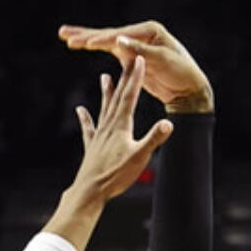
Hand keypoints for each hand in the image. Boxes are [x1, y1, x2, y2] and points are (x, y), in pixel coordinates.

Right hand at [60, 19, 212, 112]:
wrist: (188, 87)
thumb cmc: (181, 72)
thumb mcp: (163, 60)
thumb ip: (141, 50)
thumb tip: (119, 40)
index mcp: (149, 31)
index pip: (120, 36)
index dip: (102, 40)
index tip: (87, 44)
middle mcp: (138, 34)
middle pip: (108, 34)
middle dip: (85, 34)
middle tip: (64, 34)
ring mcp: (133, 43)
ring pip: (104, 40)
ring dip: (85, 38)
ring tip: (64, 35)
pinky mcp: (129, 56)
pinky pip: (107, 49)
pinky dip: (93, 46)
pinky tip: (80, 44)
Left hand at [67, 51, 173, 207]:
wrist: (90, 191)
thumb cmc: (116, 175)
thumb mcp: (140, 157)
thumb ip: (154, 139)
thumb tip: (170, 123)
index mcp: (121, 125)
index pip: (130, 96)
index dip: (135, 76)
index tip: (139, 58)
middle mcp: (108, 126)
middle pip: (118, 97)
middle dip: (124, 78)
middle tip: (127, 59)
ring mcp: (99, 136)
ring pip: (104, 108)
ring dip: (106, 92)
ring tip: (105, 76)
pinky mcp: (92, 147)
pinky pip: (89, 128)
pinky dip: (85, 118)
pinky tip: (80, 110)